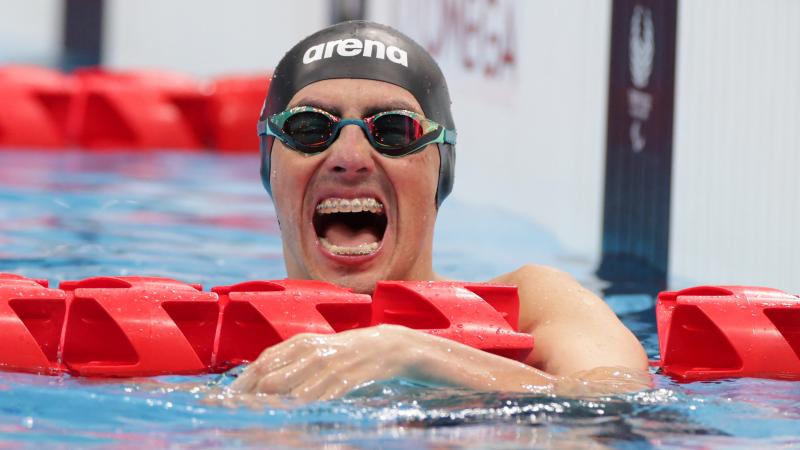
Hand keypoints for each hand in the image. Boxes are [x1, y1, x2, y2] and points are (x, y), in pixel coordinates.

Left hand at [230, 324, 557, 401]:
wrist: (456, 358)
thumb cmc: (408, 370)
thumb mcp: (365, 370)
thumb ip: (335, 374)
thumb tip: (297, 394)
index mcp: (344, 339)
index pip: (290, 349)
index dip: (259, 368)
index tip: (233, 392)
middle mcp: (352, 337)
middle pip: (296, 352)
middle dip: (262, 377)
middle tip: (235, 400)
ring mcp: (372, 345)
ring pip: (320, 362)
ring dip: (287, 385)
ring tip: (261, 405)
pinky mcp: (392, 356)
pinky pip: (352, 373)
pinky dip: (325, 388)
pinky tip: (305, 403)